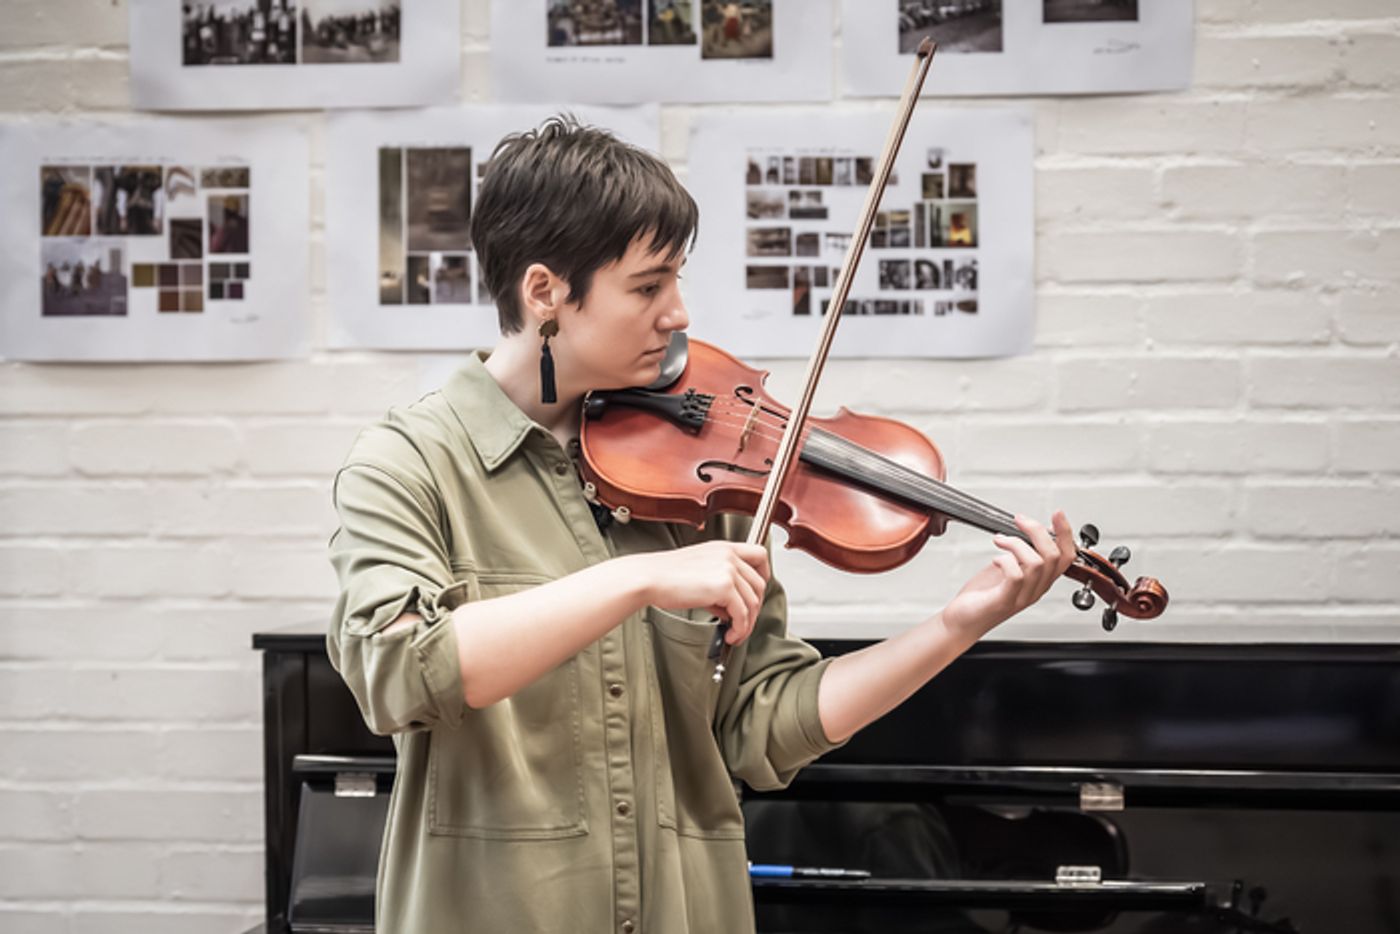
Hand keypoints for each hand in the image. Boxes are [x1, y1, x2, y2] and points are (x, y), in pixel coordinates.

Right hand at [639, 541, 769, 645]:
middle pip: (760, 584)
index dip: (764, 575)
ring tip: (735, 633)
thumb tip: (730, 608)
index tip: (758, 592)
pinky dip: (740, 629)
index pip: (760, 555)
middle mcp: (729, 555)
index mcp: (723, 548)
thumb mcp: (699, 571)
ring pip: (753, 602)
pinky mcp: (724, 586)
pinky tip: (730, 634)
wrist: (649, 577)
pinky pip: (742, 614)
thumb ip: (719, 584)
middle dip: (754, 608)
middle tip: (743, 622)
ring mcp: (728, 569)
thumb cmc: (665, 575)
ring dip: (747, 623)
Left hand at [941, 511, 1075, 641]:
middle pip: (1054, 556)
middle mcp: (1036, 589)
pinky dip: (1005, 559)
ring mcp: (1022, 596)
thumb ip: (1020, 552)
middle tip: (1019, 520)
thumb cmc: (983, 595)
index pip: (1066, 556)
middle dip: (1037, 530)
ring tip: (1000, 539)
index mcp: (1040, 580)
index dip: (1065, 533)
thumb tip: (1026, 529)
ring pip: (1036, 563)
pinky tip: (995, 559)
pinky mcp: (1005, 600)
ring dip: (1016, 543)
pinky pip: (1016, 575)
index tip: (1057, 514)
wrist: (963, 620)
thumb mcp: (1006, 567)